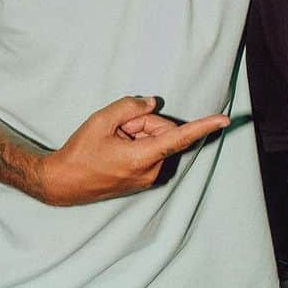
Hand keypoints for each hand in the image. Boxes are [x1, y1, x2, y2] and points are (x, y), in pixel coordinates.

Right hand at [41, 96, 228, 206]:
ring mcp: (148, 179)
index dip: (203, 127)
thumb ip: (130, 107)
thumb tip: (153, 104)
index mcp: (141, 158)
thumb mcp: (101, 120)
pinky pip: (151, 153)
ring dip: (139, 134)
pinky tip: (116, 149)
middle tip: (117, 129)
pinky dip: (137, 145)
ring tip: (113, 141)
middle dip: (143, 124)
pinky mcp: (144, 181)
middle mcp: (150, 171)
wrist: (63, 183)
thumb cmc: (80, 152)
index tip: (224, 120)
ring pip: (156, 142)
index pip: (178, 138)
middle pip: (162, 133)